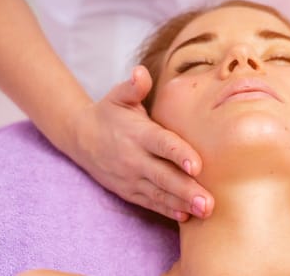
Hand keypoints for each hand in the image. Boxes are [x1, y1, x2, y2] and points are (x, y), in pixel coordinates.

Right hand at [68, 66, 213, 221]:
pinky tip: (185, 217)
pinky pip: (150, 202)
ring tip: (204, 212)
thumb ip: (134, 87)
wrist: (80, 137)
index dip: (179, 155)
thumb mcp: (119, 96)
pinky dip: (167, 210)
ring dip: (182, 204)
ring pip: (159, 193)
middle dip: (187, 190)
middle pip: (163, 176)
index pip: (161, 144)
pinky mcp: (129, 190)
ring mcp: (131, 178)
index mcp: (138, 134)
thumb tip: (140, 72)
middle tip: (209, 202)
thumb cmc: (110, 113)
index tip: (196, 165)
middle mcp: (134, 158)